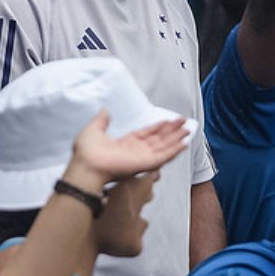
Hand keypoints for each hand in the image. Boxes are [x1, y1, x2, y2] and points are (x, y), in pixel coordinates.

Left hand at [63, 111, 188, 190]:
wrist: (86, 165)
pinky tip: (184, 143)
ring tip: (188, 129)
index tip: (169, 120)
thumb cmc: (86, 152)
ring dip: (177, 138)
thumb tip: (105, 109)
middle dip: (172, 130)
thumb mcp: (93, 129)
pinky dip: (175, 150)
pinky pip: (164, 156)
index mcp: (124, 144)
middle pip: (159, 139)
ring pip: (164, 146)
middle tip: (184, 121)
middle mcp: (135, 151)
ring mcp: (142, 158)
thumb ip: (102, 120)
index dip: (159, 127)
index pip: (146, 134)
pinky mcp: (146, 164)